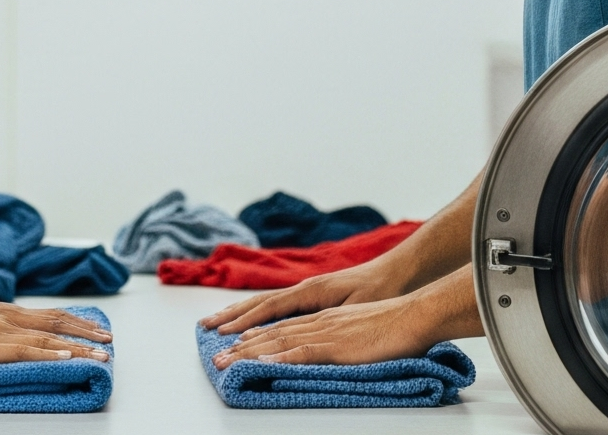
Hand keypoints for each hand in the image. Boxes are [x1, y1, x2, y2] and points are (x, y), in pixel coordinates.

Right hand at [0, 301, 110, 363]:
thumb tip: (8, 335)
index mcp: (8, 312)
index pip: (52, 316)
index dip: (77, 322)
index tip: (97, 329)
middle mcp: (12, 319)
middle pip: (59, 324)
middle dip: (87, 333)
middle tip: (110, 341)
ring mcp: (4, 333)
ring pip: (50, 340)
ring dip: (79, 347)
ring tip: (101, 355)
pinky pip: (27, 352)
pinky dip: (49, 355)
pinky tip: (66, 358)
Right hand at [200, 258, 403, 334]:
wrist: (402, 272)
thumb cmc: (382, 291)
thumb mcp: (355, 308)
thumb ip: (324, 319)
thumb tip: (292, 331)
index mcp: (311, 292)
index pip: (268, 308)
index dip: (243, 322)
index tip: (221, 333)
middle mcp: (305, 289)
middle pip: (260, 304)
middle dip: (232, 316)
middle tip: (205, 327)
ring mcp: (309, 291)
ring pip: (268, 302)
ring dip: (242, 313)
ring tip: (219, 320)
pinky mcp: (316, 295)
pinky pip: (280, 305)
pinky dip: (261, 312)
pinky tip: (255, 318)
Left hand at [211, 292, 442, 368]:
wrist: (416, 313)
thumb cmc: (395, 323)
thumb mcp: (359, 327)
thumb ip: (340, 337)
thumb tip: (328, 351)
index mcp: (323, 316)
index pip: (280, 325)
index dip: (253, 333)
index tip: (231, 341)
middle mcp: (318, 319)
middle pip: (271, 331)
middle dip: (240, 343)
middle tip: (215, 356)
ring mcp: (326, 330)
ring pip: (279, 341)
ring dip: (249, 352)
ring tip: (224, 361)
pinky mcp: (337, 345)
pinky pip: (303, 352)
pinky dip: (279, 359)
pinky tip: (261, 365)